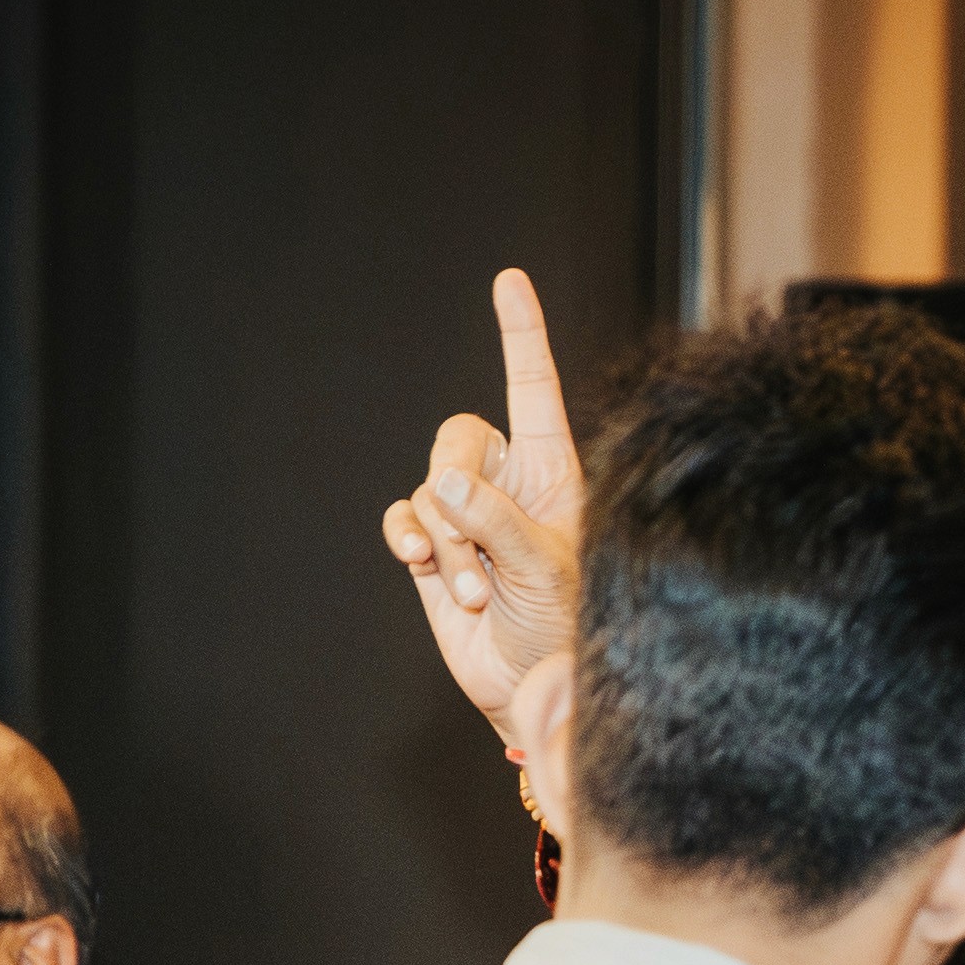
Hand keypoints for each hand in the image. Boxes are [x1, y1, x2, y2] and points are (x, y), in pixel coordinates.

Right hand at [380, 267, 587, 728]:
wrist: (527, 684)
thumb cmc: (561, 627)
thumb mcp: (542, 571)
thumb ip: (495, 522)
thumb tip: (444, 482)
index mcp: (553, 471)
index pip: (533, 388)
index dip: (521, 334)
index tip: (509, 281)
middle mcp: (508, 481)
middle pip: (457, 439)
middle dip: (457, 494)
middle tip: (477, 558)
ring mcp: (467, 512)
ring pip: (428, 489)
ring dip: (444, 543)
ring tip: (475, 592)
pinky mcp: (433, 544)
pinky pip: (403, 516)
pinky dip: (409, 539)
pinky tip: (422, 566)